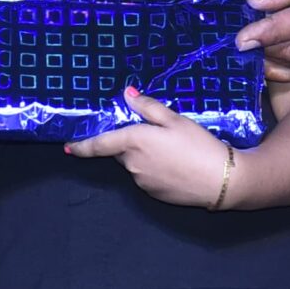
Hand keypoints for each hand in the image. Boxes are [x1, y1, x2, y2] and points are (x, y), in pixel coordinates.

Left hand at [65, 87, 230, 208]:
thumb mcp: (174, 120)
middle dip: (128, 144)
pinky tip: (175, 165)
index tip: (68, 147)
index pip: (99, 145)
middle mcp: (132, 164)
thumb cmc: (198, 145)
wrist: (221, 181)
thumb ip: (148, 107)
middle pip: (120, 152)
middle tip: (154, 136)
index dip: (82, 146)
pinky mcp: (154, 194)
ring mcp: (142, 182)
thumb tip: (127, 95)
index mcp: (133, 142)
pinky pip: (146, 177)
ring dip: (142, 156)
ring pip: (134, 165)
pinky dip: (153, 169)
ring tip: (172, 150)